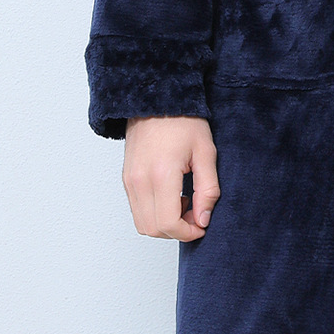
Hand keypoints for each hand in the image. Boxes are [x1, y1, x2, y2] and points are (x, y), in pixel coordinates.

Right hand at [122, 116, 219, 239]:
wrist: (156, 101)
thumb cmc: (184, 122)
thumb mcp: (206, 153)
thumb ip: (208, 190)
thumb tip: (203, 220)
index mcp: (160, 175)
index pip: (168, 224)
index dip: (188, 232)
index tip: (202, 225)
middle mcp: (139, 181)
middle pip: (153, 229)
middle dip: (177, 231)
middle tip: (196, 216)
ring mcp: (129, 181)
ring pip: (142, 224)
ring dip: (164, 224)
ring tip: (184, 205)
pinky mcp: (126, 179)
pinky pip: (137, 210)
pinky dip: (154, 214)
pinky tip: (172, 197)